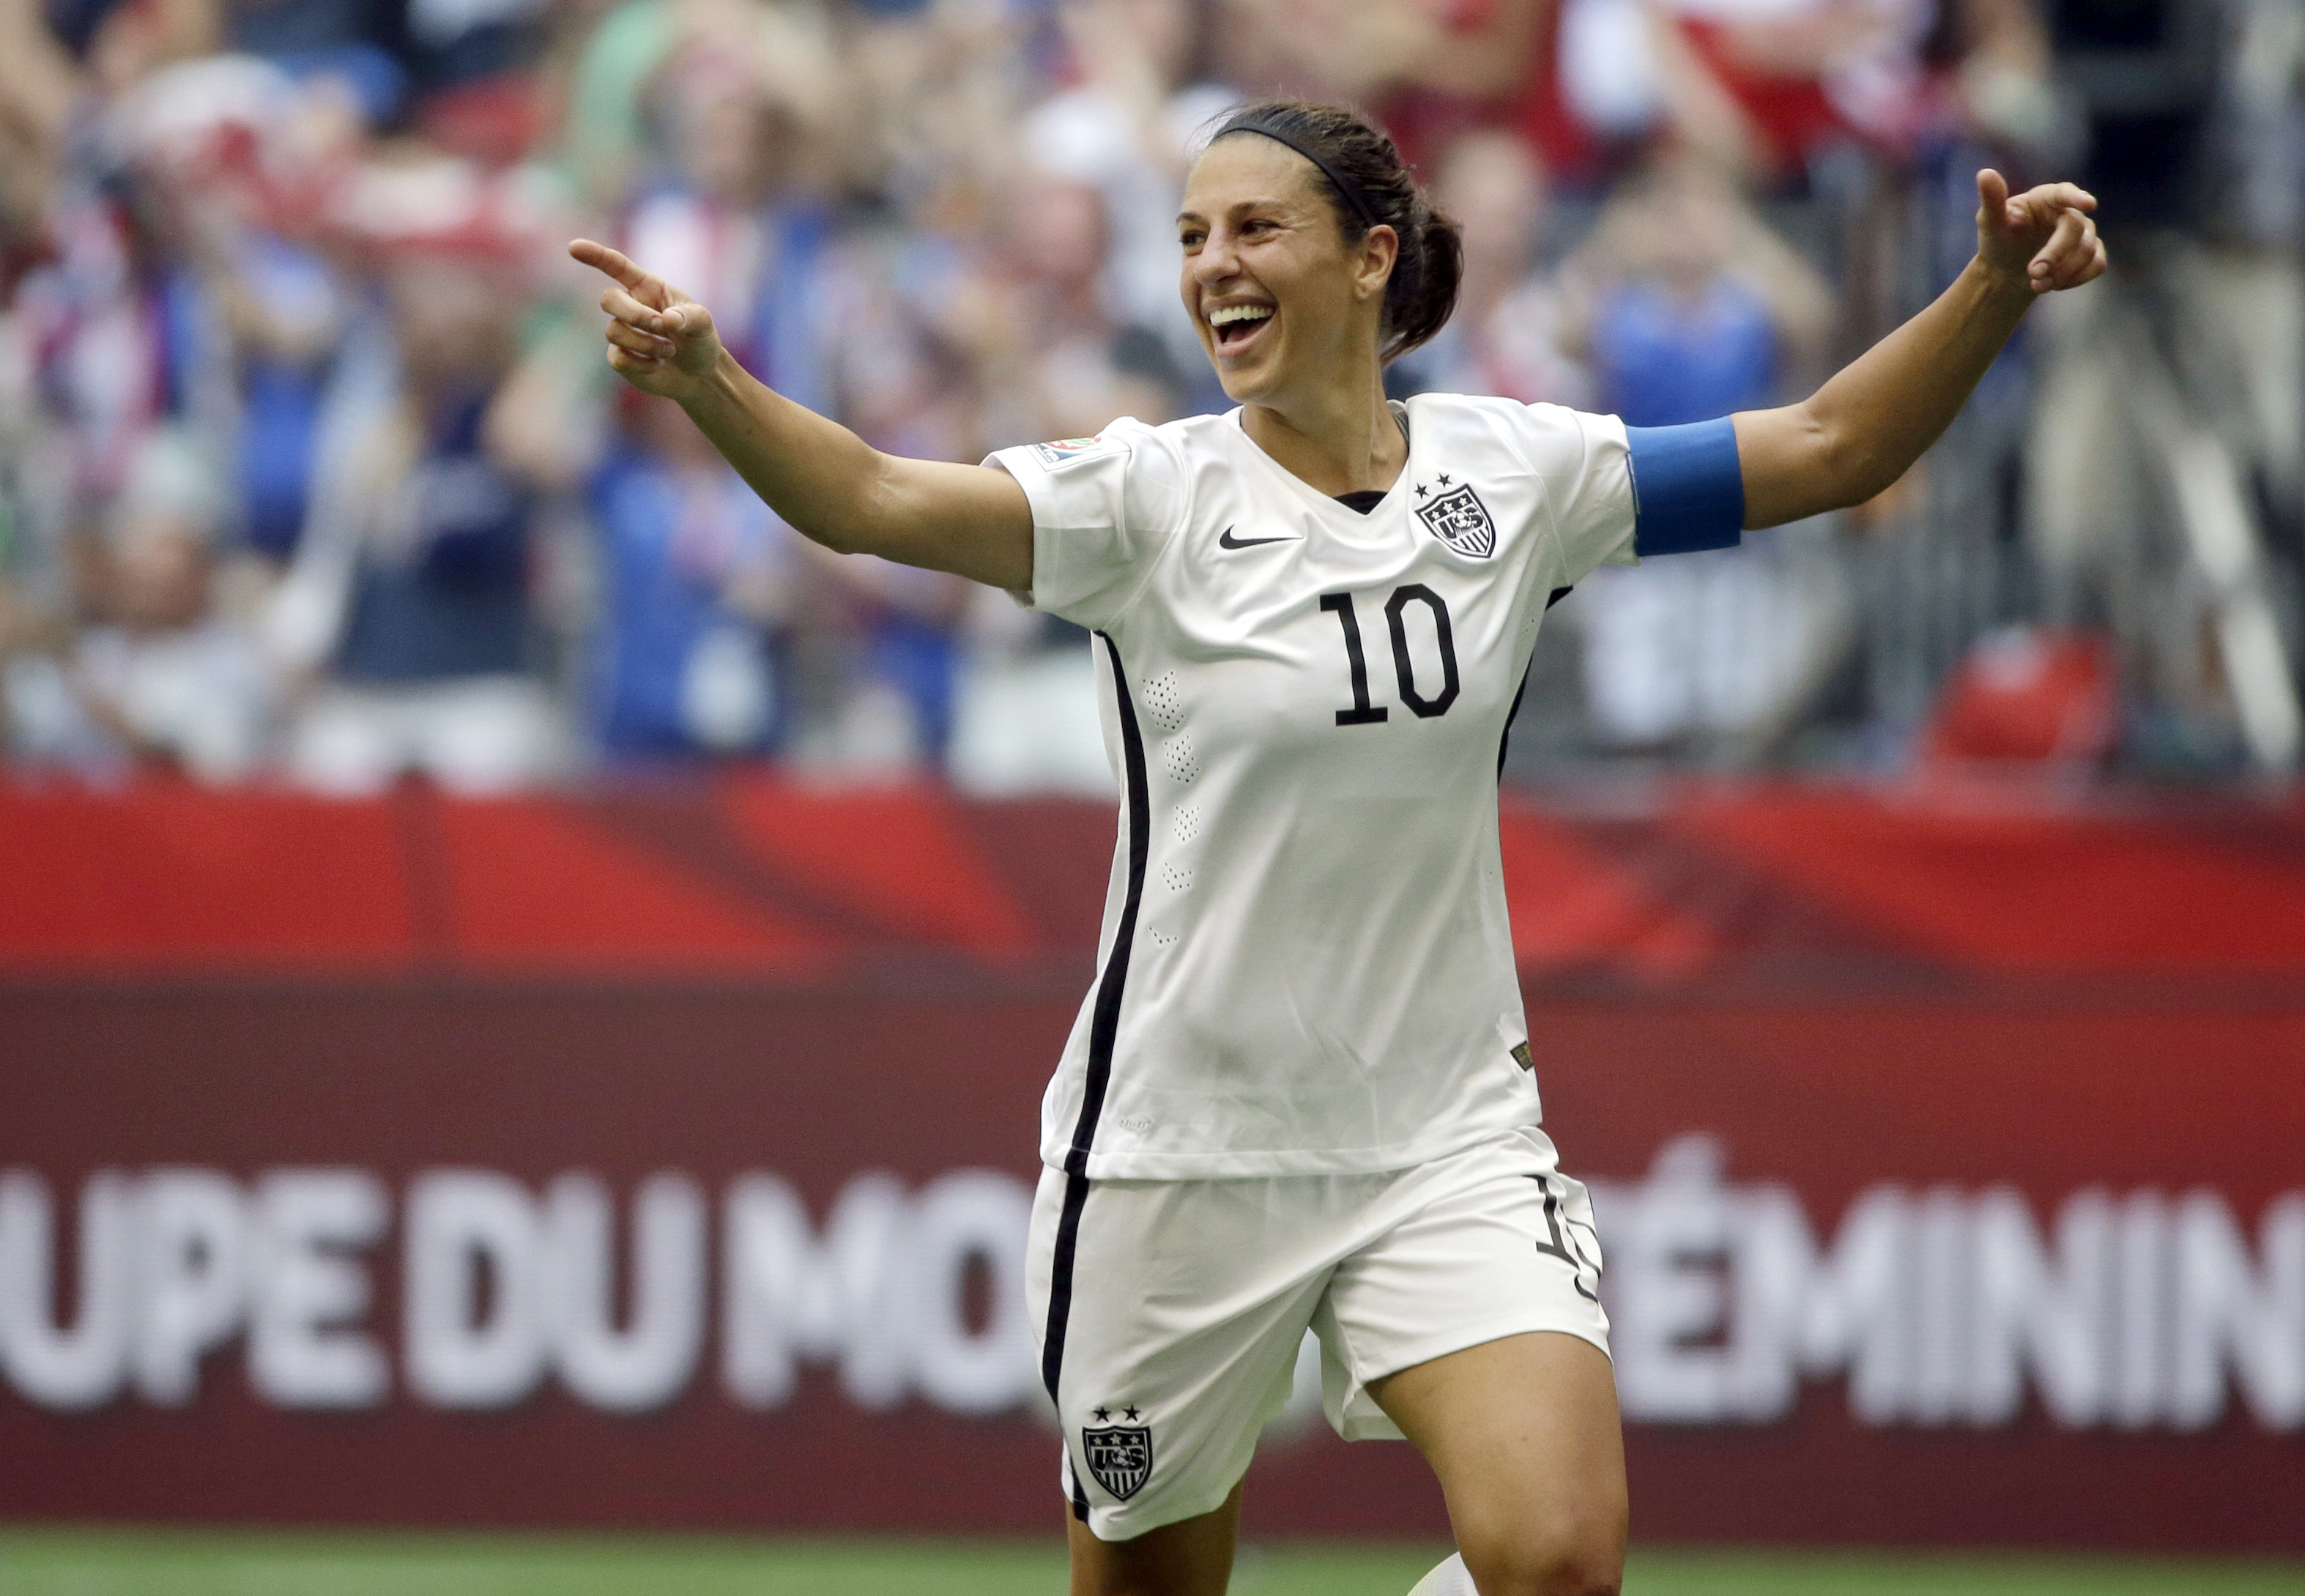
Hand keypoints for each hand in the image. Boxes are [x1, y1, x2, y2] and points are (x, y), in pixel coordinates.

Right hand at [568, 238, 725, 401]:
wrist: (699, 374)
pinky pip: (618, 357)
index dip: (595, 255)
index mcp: (646, 287)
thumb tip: (668, 319)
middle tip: (661, 327)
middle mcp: (630, 305)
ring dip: (645, 343)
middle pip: (608, 299)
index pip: (616, 266)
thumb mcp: (704, 324)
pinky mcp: (620, 357)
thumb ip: (691, 317)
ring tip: (670, 350)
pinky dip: (642, 363)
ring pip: (613, 331)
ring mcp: (622, 331)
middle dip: (634, 314)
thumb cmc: (699, 340)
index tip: (574, 247)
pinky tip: (658, 365)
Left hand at [1974, 170, 2105, 296]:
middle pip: (2077, 229)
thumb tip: (1985, 173)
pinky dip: (2076, 279)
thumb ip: (1991, 200)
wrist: (2007, 269)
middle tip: (2034, 273)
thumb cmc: (1999, 240)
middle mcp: (2070, 211)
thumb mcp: (1990, 222)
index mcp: (2047, 197)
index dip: (2077, 198)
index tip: (2089, 204)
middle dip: (2056, 254)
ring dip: (2063, 272)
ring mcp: (2084, 232)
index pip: (2065, 194)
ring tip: (2036, 284)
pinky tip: (2053, 285)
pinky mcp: (2092, 253)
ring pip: (2088, 251)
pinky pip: (2097, 265)